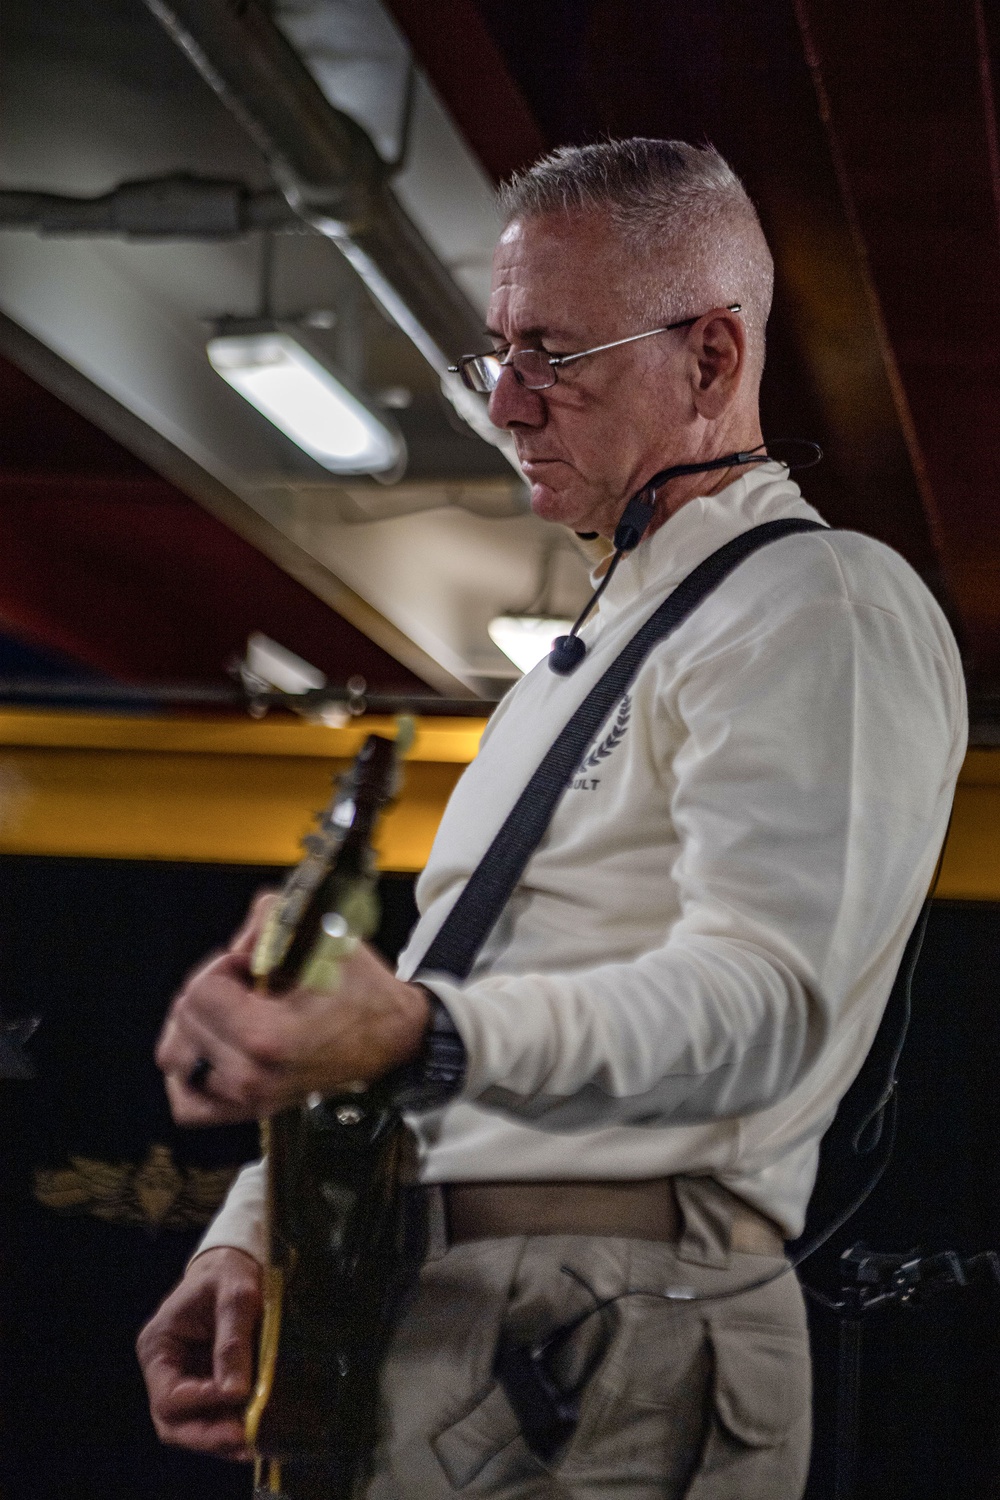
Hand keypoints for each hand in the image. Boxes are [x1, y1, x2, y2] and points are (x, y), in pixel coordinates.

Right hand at [137, 1247, 261, 1458]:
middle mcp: (165, 1371)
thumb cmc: (229, 1272)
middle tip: (243, 1440)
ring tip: (254, 1442)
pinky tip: (256, 1434)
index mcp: (158, 1347)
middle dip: (207, 1435)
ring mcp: (185, 1382)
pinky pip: (214, 1417)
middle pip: (174, 1422)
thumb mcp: (235, 1296)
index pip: (169, 1395)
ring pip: (193, 1427)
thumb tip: (235, 1392)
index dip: (200, 1403)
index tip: (236, 1397)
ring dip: (221, 1438)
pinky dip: (231, 1427)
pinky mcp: (208, 1386)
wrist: (234, 1264)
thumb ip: (232, 1341)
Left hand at [156, 895, 429, 1125]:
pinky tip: (211, 1047)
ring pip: (175, 1058)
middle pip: (184, 1019)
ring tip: (231, 1011)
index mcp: (266, 1038)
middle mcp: (251, 1077)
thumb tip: (238, 940)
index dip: (225, 965)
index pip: (199, 992)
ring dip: (196, 1024)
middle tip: (250, 984)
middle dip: (212, 989)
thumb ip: (268, 916)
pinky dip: (190, 1072)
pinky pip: (189, 1103)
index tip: (255, 965)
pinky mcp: (249, 1110)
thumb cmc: (361, 991)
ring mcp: (248, 1099)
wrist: (391, 1037)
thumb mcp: (323, 936)